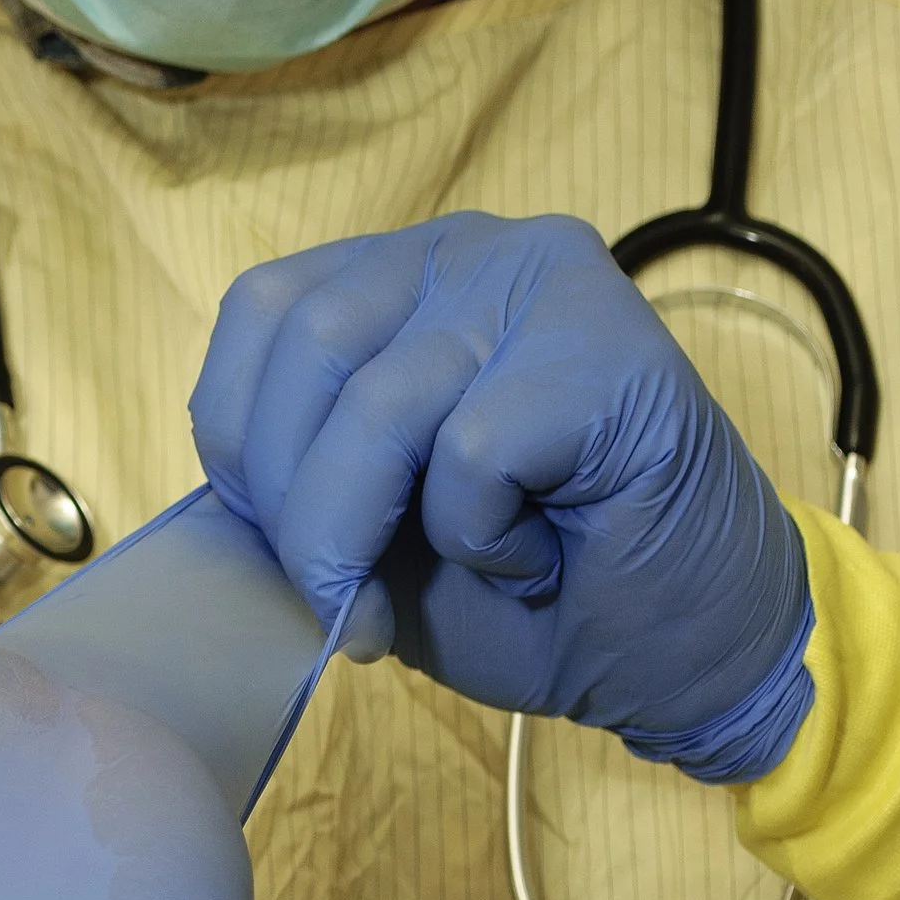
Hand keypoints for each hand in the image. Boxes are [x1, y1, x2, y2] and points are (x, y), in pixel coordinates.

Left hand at [190, 212, 813, 782]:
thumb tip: (222, 496)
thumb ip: (296, 481)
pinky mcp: (606, 351)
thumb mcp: (368, 534)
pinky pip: (470, 453)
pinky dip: (479, 537)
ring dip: (373, 534)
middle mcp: (472, 250)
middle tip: (340, 598)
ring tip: (445, 576)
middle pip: (308, 345)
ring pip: (378, 403)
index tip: (287, 541)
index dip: (241, 440)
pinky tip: (536, 552)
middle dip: (297, 508)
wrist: (677, 649)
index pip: (262, 311)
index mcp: (401, 276)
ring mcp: (546, 285)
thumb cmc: (522, 588)